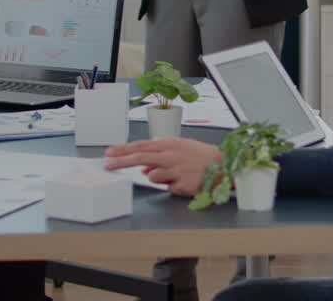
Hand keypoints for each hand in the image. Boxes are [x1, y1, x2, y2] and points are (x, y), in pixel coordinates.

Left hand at [104, 137, 221, 196]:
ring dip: (160, 178)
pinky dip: (173, 186)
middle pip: (139, 158)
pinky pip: (168, 188)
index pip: (141, 146)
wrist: (225, 166)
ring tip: (178, 174)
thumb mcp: (181, 151)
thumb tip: (145, 170)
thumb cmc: (203, 157)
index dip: (123, 149)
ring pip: (153, 176)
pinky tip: (186, 181)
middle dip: (121, 161)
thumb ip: (162, 158)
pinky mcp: (182, 185)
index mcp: (171, 144)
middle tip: (107, 165)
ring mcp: (176, 170)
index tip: (109, 153)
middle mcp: (171, 155)